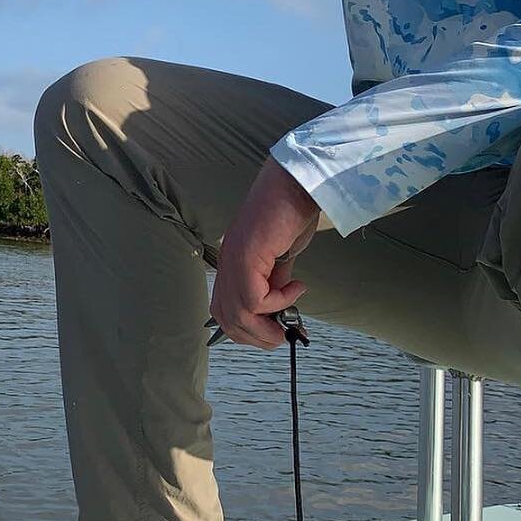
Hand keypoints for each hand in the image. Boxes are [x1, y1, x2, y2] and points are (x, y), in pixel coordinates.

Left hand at [209, 159, 320, 349]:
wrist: (296, 184)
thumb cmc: (290, 212)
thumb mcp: (281, 256)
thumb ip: (274, 279)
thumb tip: (278, 303)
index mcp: (231, 263)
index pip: (223, 309)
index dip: (246, 329)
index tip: (274, 332)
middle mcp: (227, 263)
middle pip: (225, 317)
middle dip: (254, 336)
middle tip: (280, 337)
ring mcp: (234, 259)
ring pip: (236, 314)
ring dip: (264, 327)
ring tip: (287, 324)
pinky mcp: (246, 256)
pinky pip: (255, 298)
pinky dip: (278, 302)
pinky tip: (297, 288)